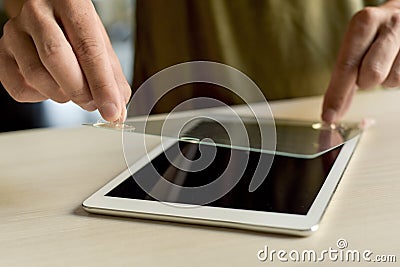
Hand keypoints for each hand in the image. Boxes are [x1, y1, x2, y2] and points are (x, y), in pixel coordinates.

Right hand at [0, 0, 130, 121]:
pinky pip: (19, 89)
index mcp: (71, 4)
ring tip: (75, 92)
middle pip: (56, 58)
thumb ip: (112, 77)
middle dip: (80, 91)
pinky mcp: (2, 52)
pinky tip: (52, 86)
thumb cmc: (78, 32)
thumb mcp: (102, 46)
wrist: (50, 18)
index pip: (88, 47)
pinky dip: (41, 98)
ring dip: (62, 96)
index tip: (112, 110)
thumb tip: (116, 110)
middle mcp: (37, 12)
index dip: (102, 84)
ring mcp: (14, 31)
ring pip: (36, 76)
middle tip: (93, 103)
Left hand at [322, 1, 399, 122]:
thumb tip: (332, 110)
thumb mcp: (358, 42)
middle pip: (371, 76)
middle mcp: (389, 25)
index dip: (336, 95)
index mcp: (365, 22)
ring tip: (386, 61)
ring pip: (391, 81)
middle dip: (365, 82)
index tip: (329, 116)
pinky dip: (396, 77)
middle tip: (366, 73)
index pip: (346, 67)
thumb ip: (345, 73)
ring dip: (384, 79)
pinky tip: (396, 62)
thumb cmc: (378, 32)